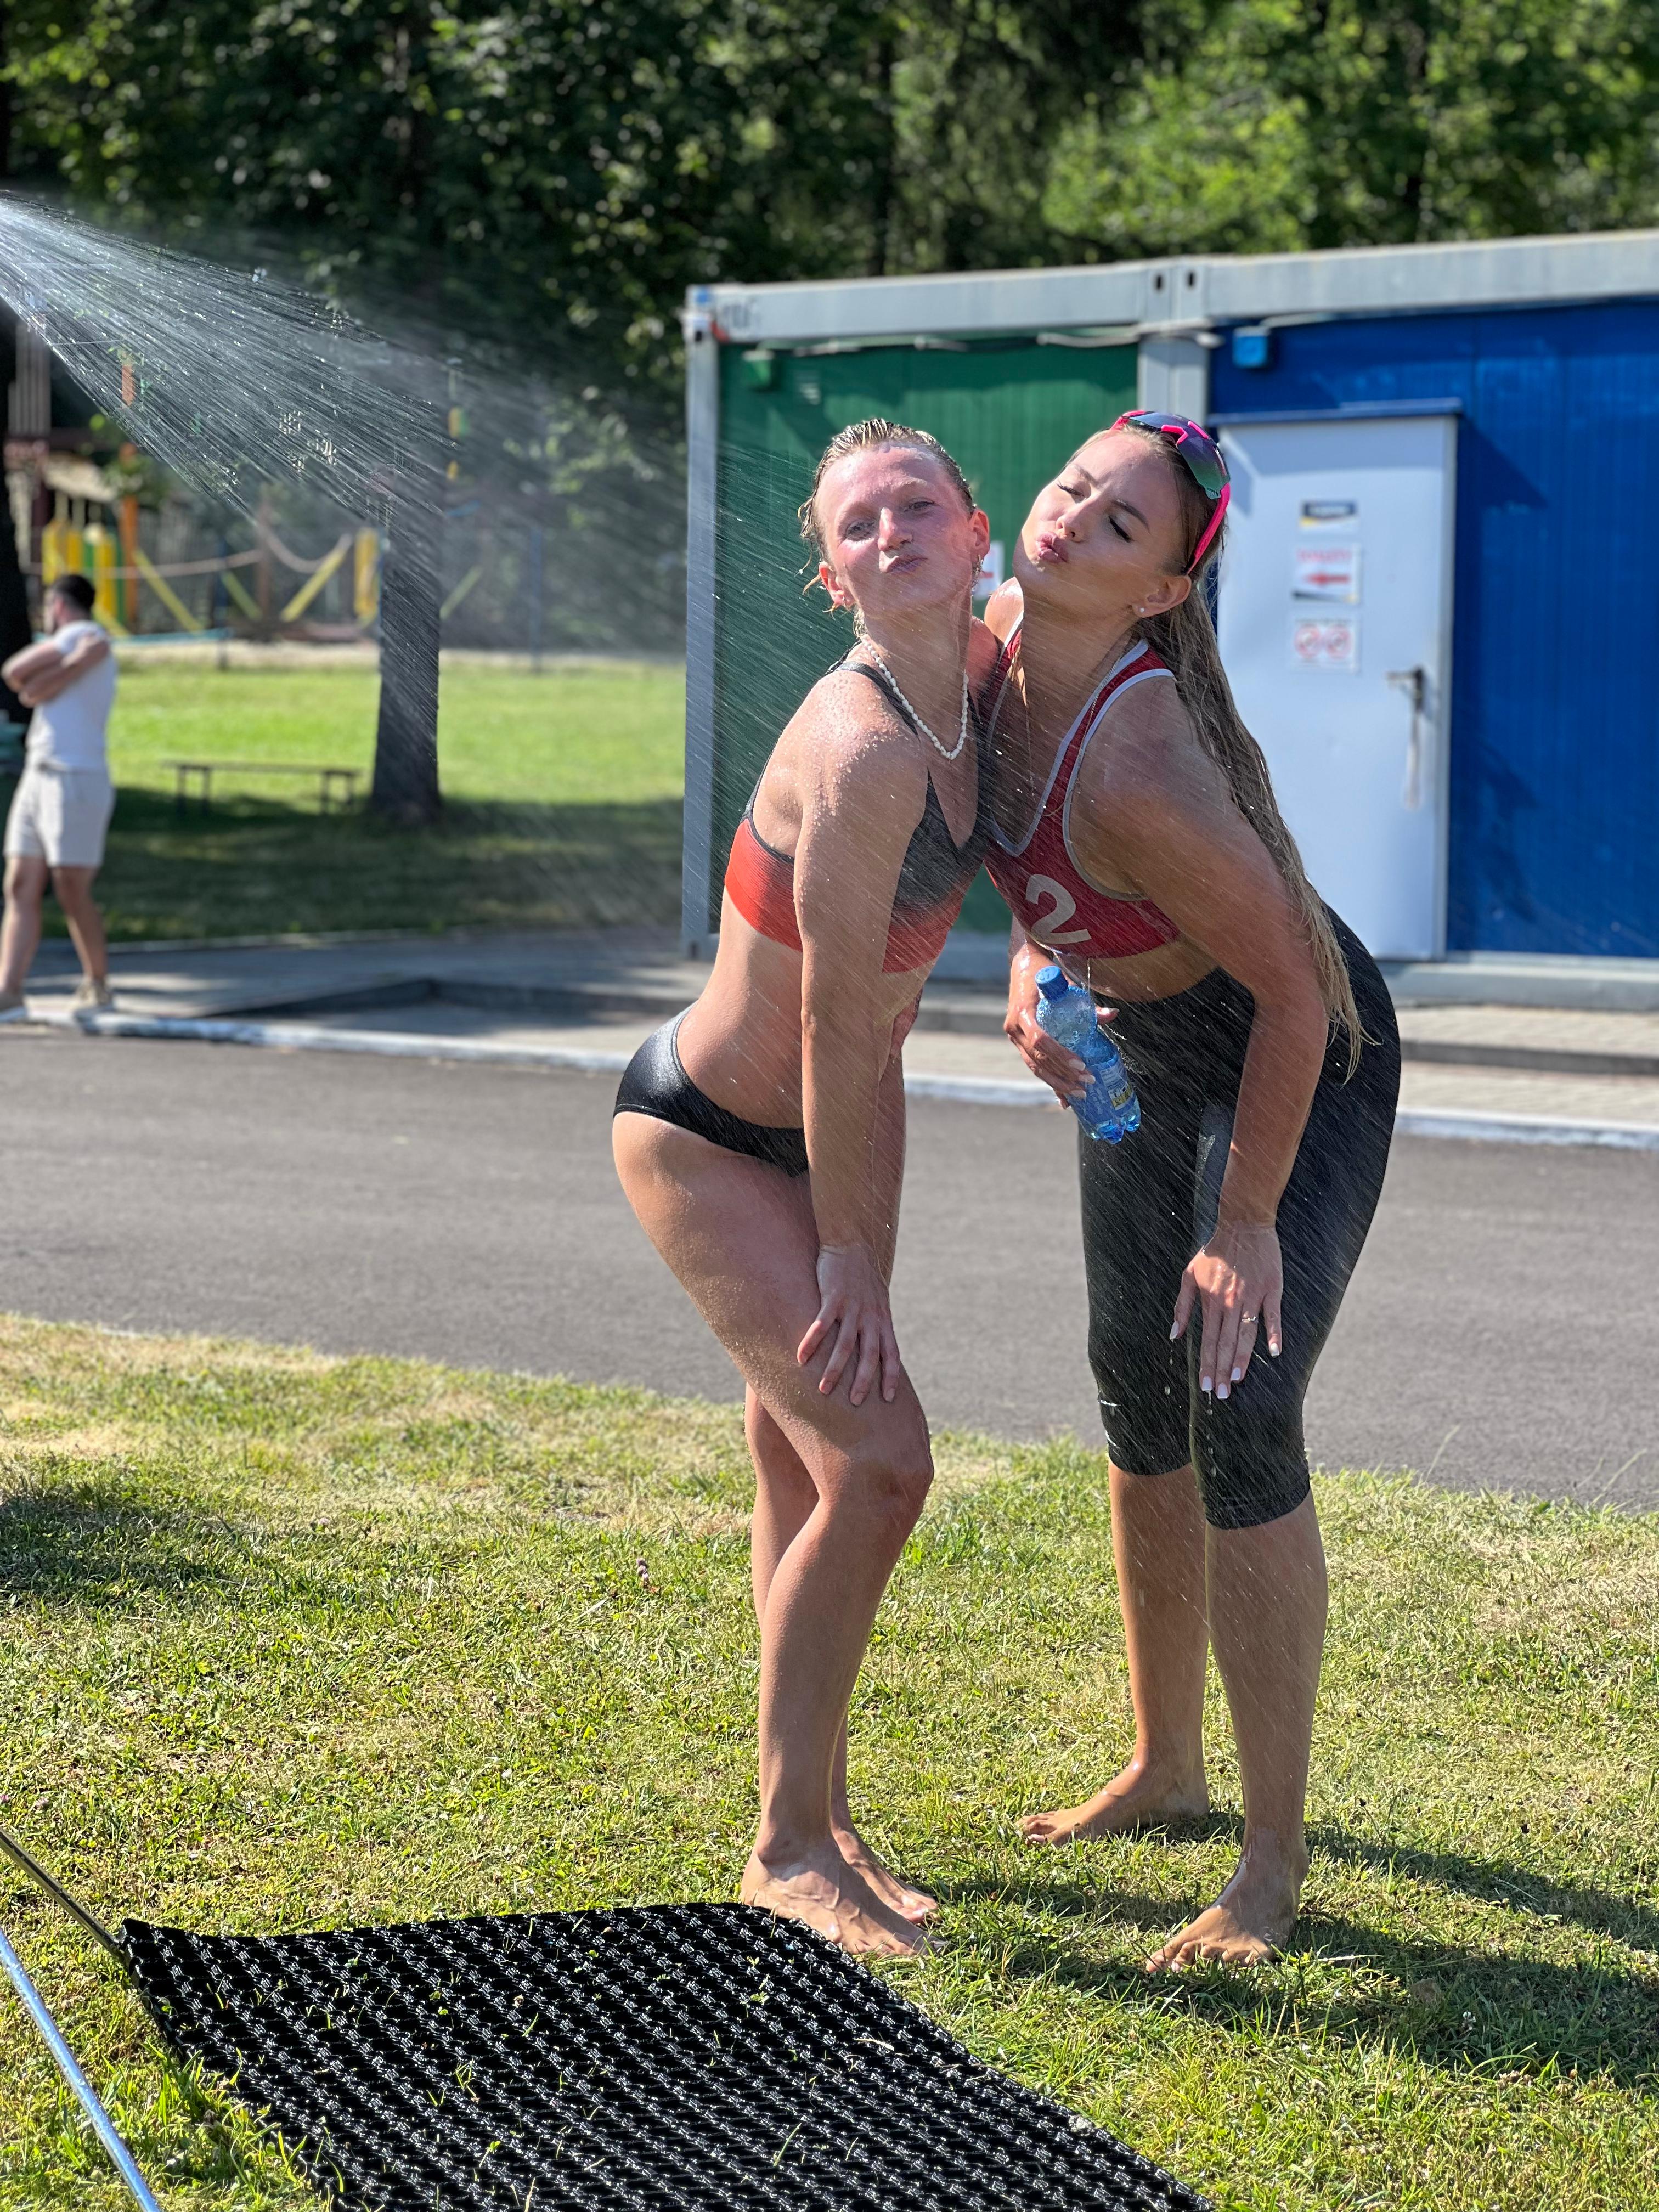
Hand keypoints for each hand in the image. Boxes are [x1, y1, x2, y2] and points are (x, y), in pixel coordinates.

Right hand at [798, 1243, 902, 1405]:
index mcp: (882, 1320)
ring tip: (824, 1389)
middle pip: (869, 1355)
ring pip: (845, 1344)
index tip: (888, 1399)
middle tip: (853, 1402)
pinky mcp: (833, 1297)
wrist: (851, 1244)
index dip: (891, 1376)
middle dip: (863, 1380)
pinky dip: (812, 1341)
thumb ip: (877, 1326)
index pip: (891, 1354)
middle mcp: (870, 1316)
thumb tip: (877, 1351)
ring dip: (835, 1369)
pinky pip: (821, 1324)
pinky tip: (801, 1358)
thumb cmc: (863, 1278)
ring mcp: (852, 1307)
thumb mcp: (878, 1302)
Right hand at [1004, 950, 1100, 1102]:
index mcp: (1023, 1013)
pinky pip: (1033, 1065)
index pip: (1040, 1041)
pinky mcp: (1019, 1042)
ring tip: (1079, 1094)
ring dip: (1057, 1083)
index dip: (1060, 1055)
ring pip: (1034, 1067)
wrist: (1022, 965)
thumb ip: (1086, 1003)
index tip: (1080, 1065)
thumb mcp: (1064, 983)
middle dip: (1063, 1075)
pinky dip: (1049, 1080)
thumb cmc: (1044, 972)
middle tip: (1087, 1082)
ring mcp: (1014, 1037)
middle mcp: (1014, 1028)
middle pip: (1038, 1060)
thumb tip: (1112, 1015)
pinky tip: (1062, 1097)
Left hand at [1171, 1222, 1283, 1398]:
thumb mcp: (1189, 1275)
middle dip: (1221, 1370)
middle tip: (1222, 1395)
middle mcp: (1229, 1302)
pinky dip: (1275, 1333)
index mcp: (1210, 1301)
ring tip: (1237, 1379)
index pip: (1207, 1341)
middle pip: (1225, 1343)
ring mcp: (1251, 1296)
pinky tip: (1276, 1352)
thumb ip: (1182, 1306)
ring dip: (1242, 1357)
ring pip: (1246, 1333)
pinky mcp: (1271, 1288)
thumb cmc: (1214, 1252)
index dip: (1206, 1365)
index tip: (1206, 1387)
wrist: (1243, 1224)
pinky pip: (1273, 1315)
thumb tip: (1175, 1334)